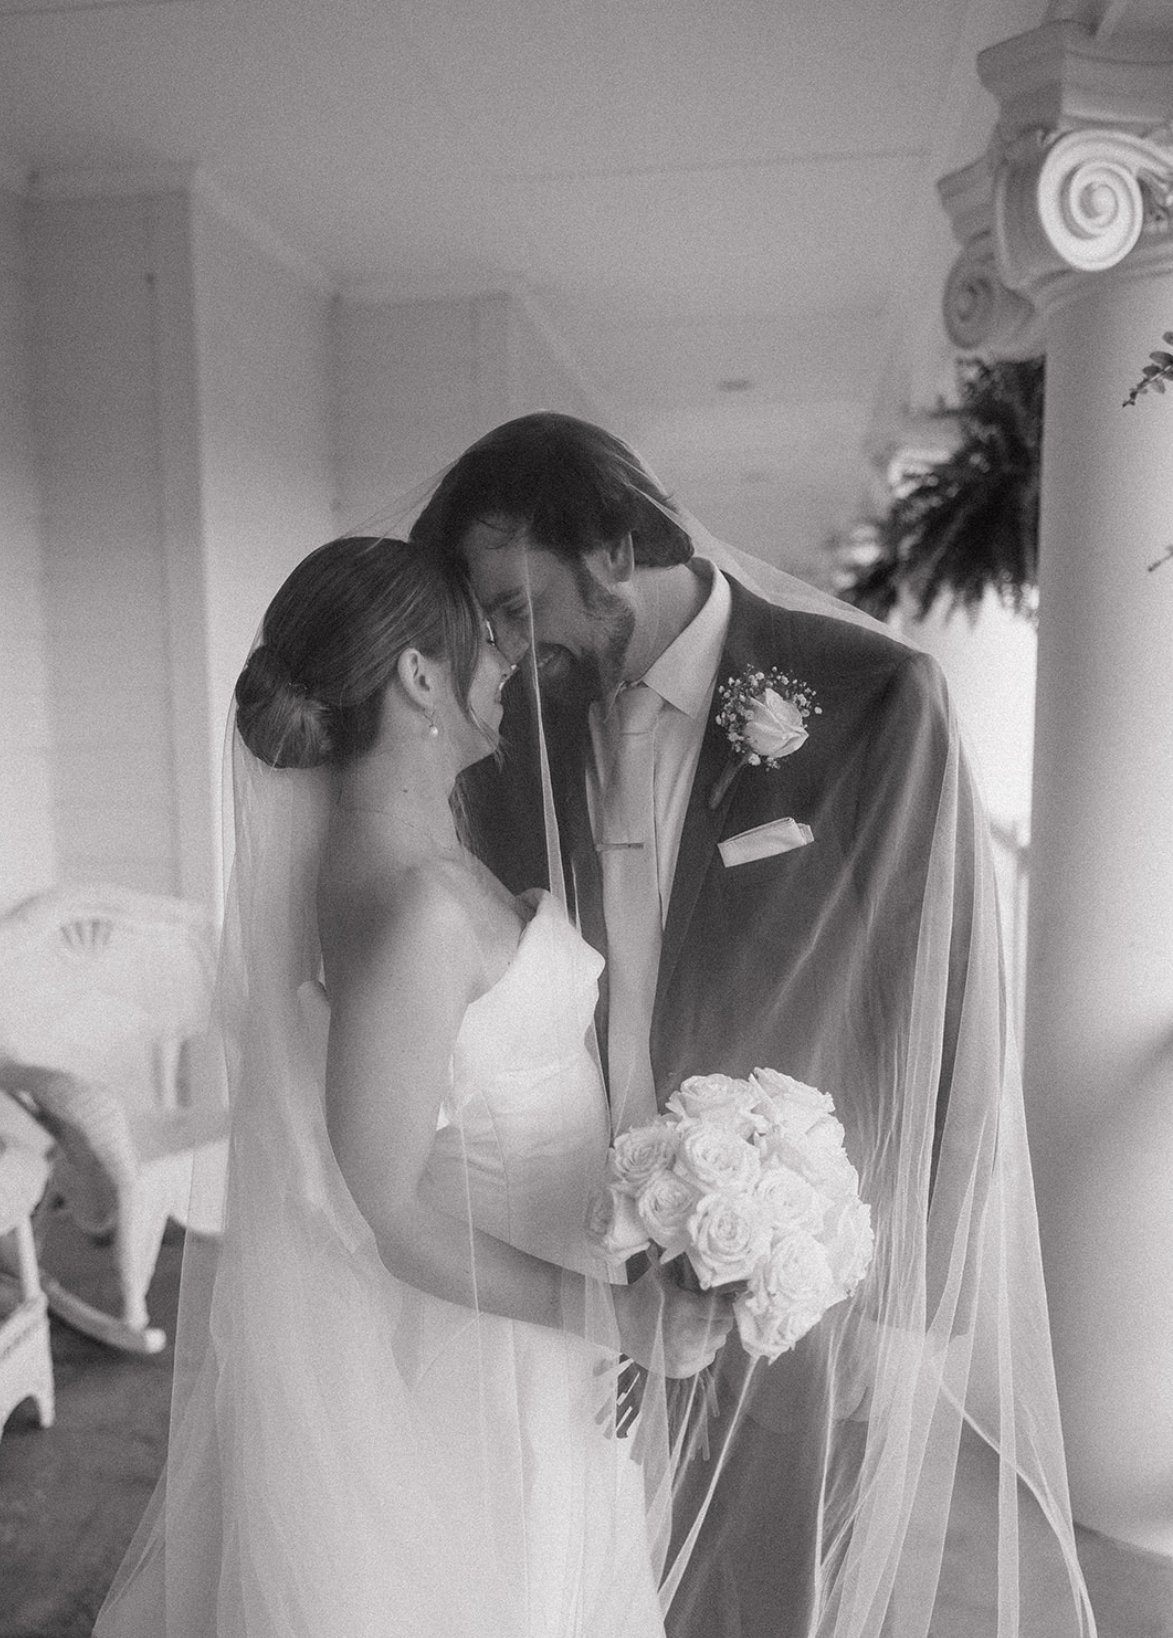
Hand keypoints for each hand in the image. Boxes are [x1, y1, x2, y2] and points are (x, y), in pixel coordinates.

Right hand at [614, 1258, 734, 1379]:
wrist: (619, 1322)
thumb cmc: (643, 1295)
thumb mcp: (663, 1274)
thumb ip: (685, 1266)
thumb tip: (708, 1260)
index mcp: (685, 1309)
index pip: (724, 1310)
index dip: (724, 1303)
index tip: (717, 1299)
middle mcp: (687, 1336)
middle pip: (724, 1329)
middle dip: (720, 1318)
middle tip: (709, 1311)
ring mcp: (683, 1357)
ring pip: (717, 1345)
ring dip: (713, 1333)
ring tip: (698, 1324)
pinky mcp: (680, 1370)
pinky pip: (706, 1360)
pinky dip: (703, 1350)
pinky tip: (690, 1340)